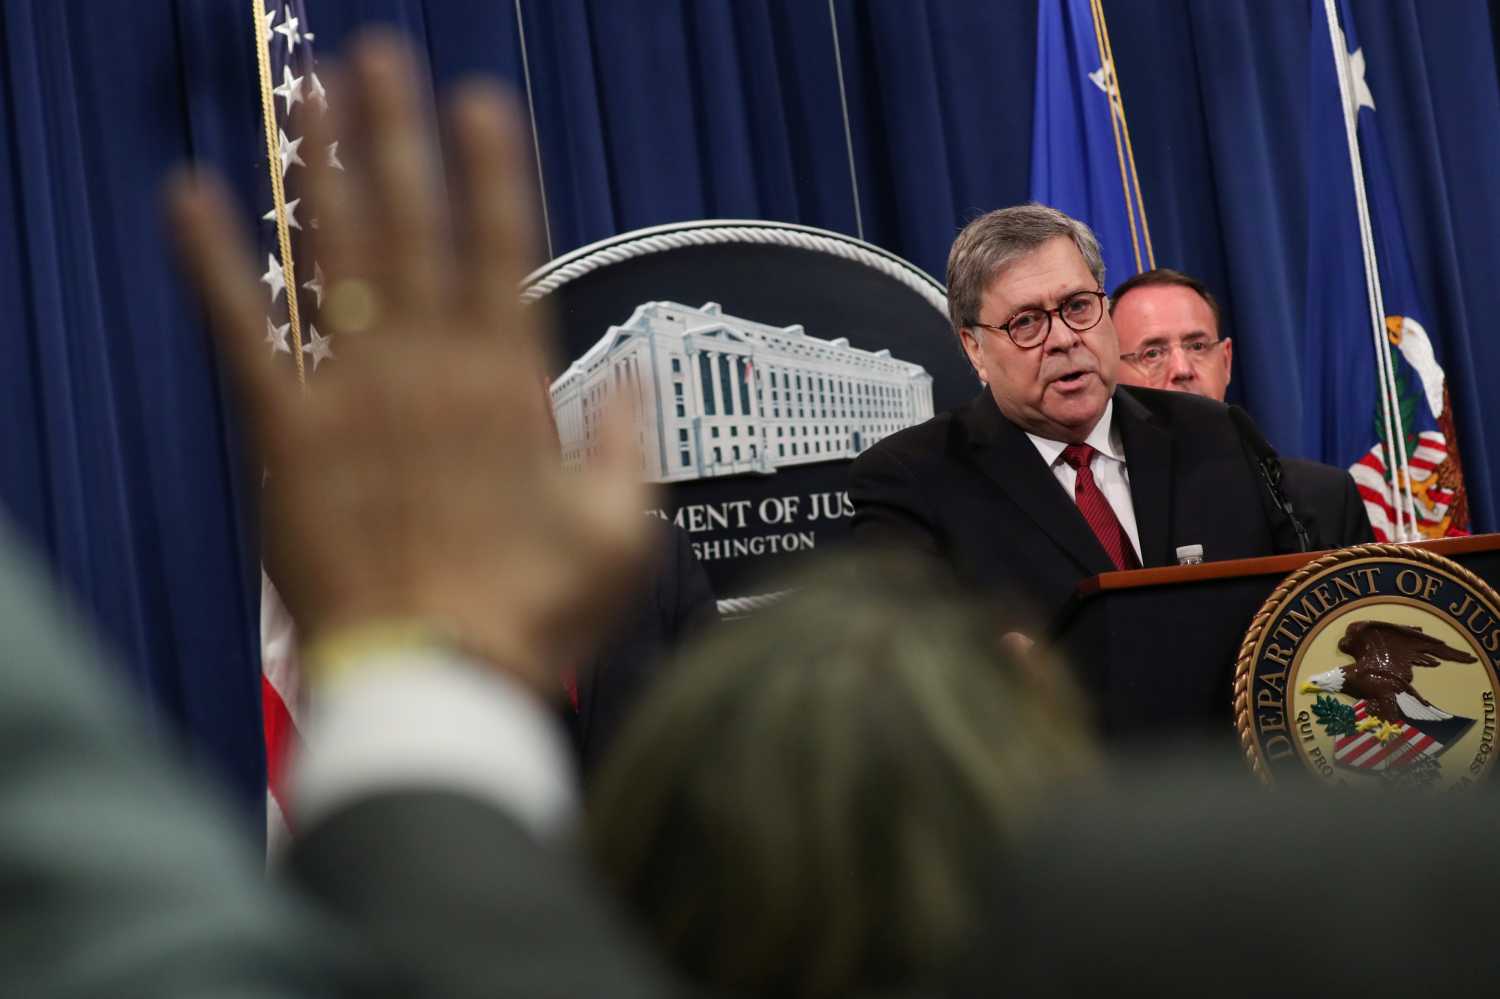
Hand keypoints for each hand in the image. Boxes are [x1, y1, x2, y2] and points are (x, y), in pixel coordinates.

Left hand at [166, 35, 651, 693]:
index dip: (490, 170)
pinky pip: (244, 334)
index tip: (479, 101)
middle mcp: (429, 367)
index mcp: (511, 385)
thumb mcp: (621, 533)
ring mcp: (353, 394)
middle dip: (395, 136)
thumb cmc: (533, 611)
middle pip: (410, 227)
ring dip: (319, 168)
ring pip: (335, 257)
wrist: (436, 675)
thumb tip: (630, 381)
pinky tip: (191, 195)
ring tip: (311, 92)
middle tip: (379, 56)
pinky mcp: (286, 434)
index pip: (502, 249)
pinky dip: (214, 263)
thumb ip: (625, 445)